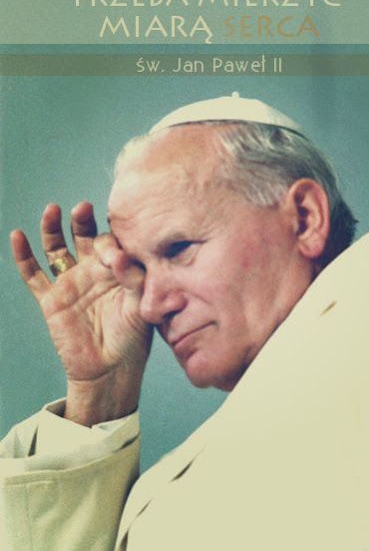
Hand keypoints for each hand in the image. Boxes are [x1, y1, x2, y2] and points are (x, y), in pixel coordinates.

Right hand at [10, 202, 151, 424]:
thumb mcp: (140, 306)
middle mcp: (92, 271)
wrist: (110, 371)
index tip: (115, 256)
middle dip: (82, 220)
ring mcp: (70, 283)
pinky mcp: (51, 299)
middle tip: (83, 207)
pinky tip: (18, 236)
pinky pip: (33, 275)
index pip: (111, 242)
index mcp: (117, 269)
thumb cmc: (132, 338)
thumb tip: (118, 257)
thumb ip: (133, 279)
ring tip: (52, 210)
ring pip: (56, 248)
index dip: (111, 242)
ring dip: (53, 228)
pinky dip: (23, 256)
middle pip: (84, 235)